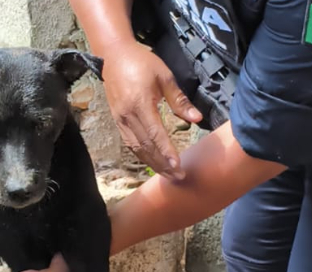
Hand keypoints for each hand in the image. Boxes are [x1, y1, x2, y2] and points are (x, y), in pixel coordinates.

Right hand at [102, 41, 202, 179]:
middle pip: (146, 146)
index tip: (178, 165)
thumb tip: (196, 118)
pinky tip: (153, 162)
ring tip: (168, 174)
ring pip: (137, 148)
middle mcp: (128, 116)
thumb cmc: (142, 63)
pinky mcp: (118, 121)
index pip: (155, 134)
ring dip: (152, 163)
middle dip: (162, 164)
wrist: (114, 55)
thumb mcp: (164, 77)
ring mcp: (121, 120)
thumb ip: (180, 100)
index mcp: (140, 104)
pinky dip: (142, 155)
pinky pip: (130, 143)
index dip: (166, 151)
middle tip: (178, 177)